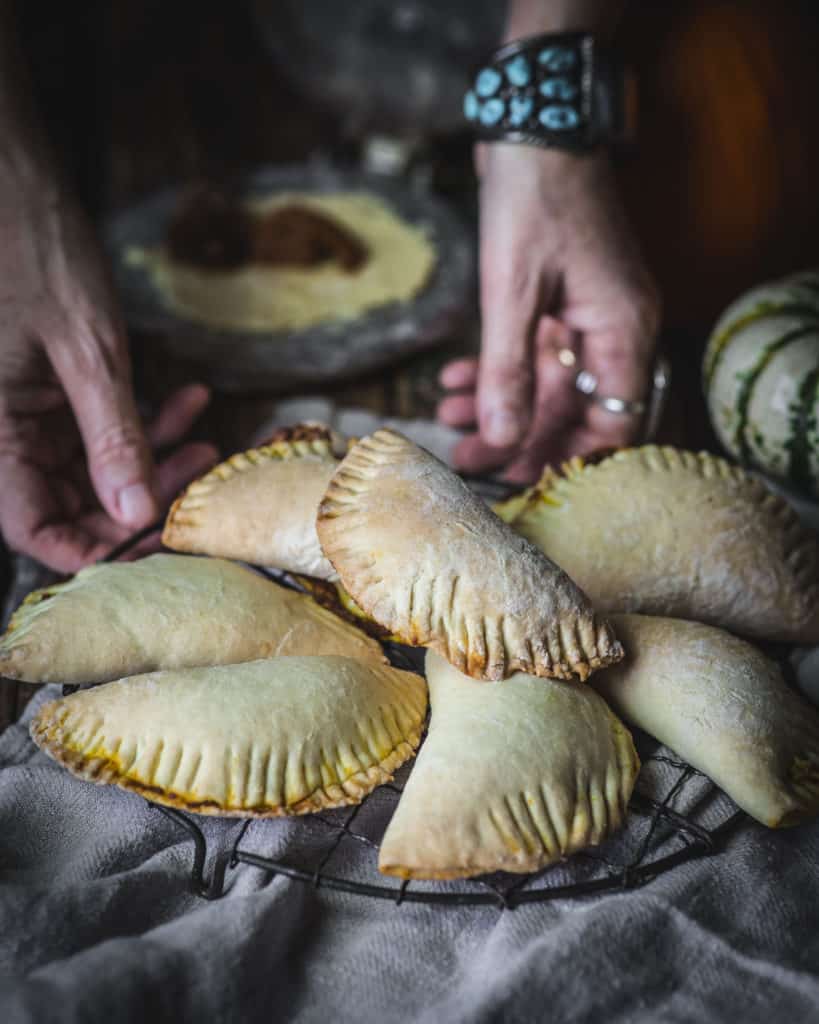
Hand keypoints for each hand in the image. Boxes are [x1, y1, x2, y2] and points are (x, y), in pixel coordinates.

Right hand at [0, 175, 216, 570]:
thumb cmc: (35, 250)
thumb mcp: (87, 351)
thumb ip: (112, 438)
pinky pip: (100, 427)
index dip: (91, 549)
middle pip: (74, 503)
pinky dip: (146, 420)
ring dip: (156, 458)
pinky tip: (188, 400)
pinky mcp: (53, 389)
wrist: (15, 181)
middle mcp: (9, 431)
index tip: (152, 543)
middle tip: (200, 475)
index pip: (33, 527)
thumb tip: (136, 513)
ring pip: (97, 468)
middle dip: (144, 498)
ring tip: (208, 437)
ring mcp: (31, 411)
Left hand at [437, 145, 659, 481]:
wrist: (534, 125)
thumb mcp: (512, 294)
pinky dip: (495, 366)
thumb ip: (507, 371)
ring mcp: (588, 313)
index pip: (613, 423)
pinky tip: (453, 379)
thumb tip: (501, 437)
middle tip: (463, 454)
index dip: (568, 456)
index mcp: (623, 332)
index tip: (518, 476)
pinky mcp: (560, 298)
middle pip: (572, 408)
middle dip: (516, 432)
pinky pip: (532, 350)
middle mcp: (614, 329)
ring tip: (445, 417)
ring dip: (497, 400)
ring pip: (545, 381)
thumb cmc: (534, 200)